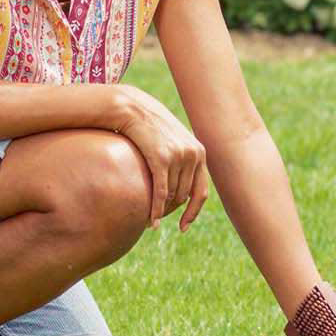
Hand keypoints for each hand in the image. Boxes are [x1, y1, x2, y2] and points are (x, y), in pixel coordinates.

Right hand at [104, 84, 208, 231]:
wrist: (134, 109)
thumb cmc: (151, 127)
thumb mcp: (174, 141)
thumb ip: (183, 160)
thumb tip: (181, 192)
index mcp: (199, 152)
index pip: (201, 191)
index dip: (193, 211)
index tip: (184, 226)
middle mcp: (193, 154)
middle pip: (184, 195)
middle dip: (172, 211)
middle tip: (159, 218)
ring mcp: (178, 156)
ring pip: (172, 195)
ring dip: (162, 210)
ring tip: (151, 218)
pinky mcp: (161, 159)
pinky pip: (161, 193)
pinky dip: (157, 210)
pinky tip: (152, 221)